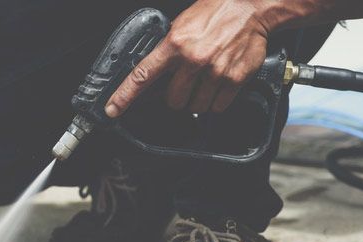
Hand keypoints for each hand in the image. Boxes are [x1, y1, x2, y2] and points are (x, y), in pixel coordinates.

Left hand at [105, 0, 270, 116]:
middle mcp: (193, 59)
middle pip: (173, 101)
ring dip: (198, 100)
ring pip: (195, 107)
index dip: (124, 96)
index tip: (112, 110)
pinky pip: (217, 106)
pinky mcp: (234, 79)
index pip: (142, 75)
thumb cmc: (215, 13)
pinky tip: (219, 83)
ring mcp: (214, 71)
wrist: (250, 6)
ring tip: (205, 79)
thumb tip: (154, 74)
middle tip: (186, 82)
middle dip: (177, 96)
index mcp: (175, 44)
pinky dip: (216, 101)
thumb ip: (167, 50)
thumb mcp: (181, 25)